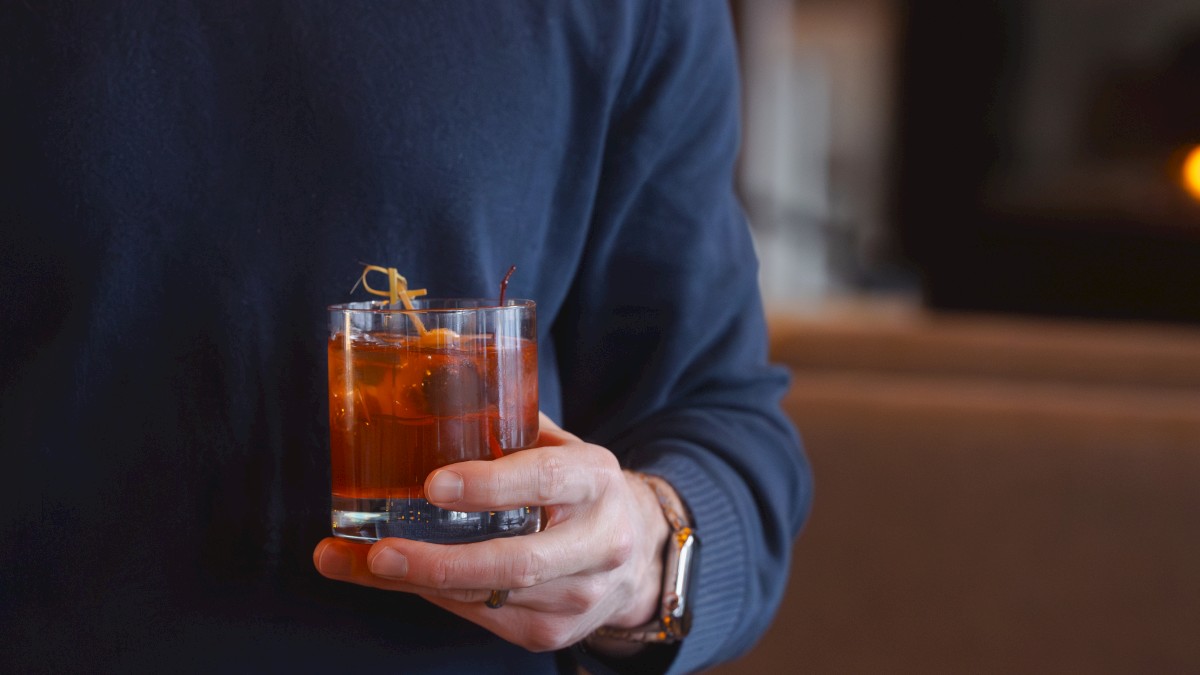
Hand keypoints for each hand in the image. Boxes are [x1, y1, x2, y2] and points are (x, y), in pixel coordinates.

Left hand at [313, 413, 670, 652]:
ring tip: (355, 563)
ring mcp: (578, 596)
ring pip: (488, 597)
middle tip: (381, 553)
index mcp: (597, 480)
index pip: (546, 480)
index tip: (434, 484)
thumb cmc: (580, 491)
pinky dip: (433, 597)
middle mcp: (598, 543)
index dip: (490, 484)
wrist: (638, 557)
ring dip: (415, 583)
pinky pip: (482, 617)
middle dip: (440, 562)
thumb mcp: (560, 447)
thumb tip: (431, 378)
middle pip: (516, 562)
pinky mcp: (552, 633)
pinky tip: (394, 579)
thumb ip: (507, 424)